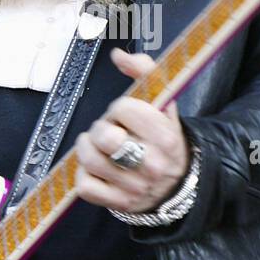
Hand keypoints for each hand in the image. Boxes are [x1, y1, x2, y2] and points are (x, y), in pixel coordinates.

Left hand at [75, 48, 190, 213]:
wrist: (177, 184)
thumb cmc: (162, 137)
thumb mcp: (164, 103)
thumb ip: (146, 71)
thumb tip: (117, 55)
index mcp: (166, 136)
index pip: (124, 109)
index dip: (119, 107)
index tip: (126, 114)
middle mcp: (152, 164)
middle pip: (105, 137)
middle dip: (100, 128)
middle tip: (107, 130)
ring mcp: (134, 187)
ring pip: (89, 160)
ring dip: (86, 148)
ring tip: (97, 146)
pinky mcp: (117, 204)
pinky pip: (84, 186)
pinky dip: (83, 174)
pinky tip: (95, 168)